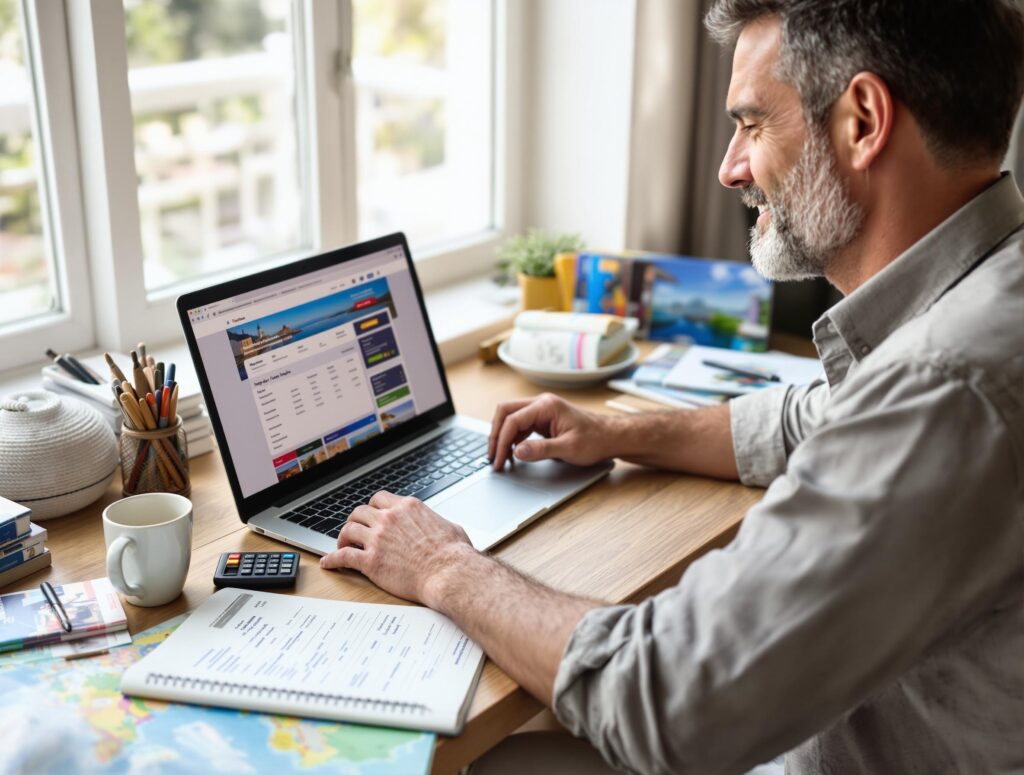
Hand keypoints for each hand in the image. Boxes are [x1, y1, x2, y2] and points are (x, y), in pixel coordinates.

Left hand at [320, 490, 473, 605]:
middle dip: (355, 521)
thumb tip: (442, 526)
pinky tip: (328, 563)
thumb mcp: (449, 527)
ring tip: (342, 545)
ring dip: (342, 537)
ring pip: (348, 530)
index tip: (371, 516)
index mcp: (407, 507)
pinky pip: (343, 556)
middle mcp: (389, 518)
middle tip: (354, 530)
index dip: (372, 508)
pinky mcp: (371, 561)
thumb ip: (436, 522)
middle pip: (359, 512)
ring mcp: (378, 539)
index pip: (379, 499)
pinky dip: (332, 559)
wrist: (449, 574)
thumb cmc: (454, 554)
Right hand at [488, 392, 611, 469]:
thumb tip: (517, 451)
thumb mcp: (569, 448)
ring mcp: (541, 410)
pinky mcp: (542, 419)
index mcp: (547, 406)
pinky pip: (519, 425)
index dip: (501, 441)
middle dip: (495, 434)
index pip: (513, 419)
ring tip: (500, 458)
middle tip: (492, 456)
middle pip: (505, 412)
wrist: (610, 437)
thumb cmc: (595, 440)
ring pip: (510, 418)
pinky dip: (512, 438)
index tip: (498, 460)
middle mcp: (541, 403)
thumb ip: (541, 449)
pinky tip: (512, 453)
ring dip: (502, 436)